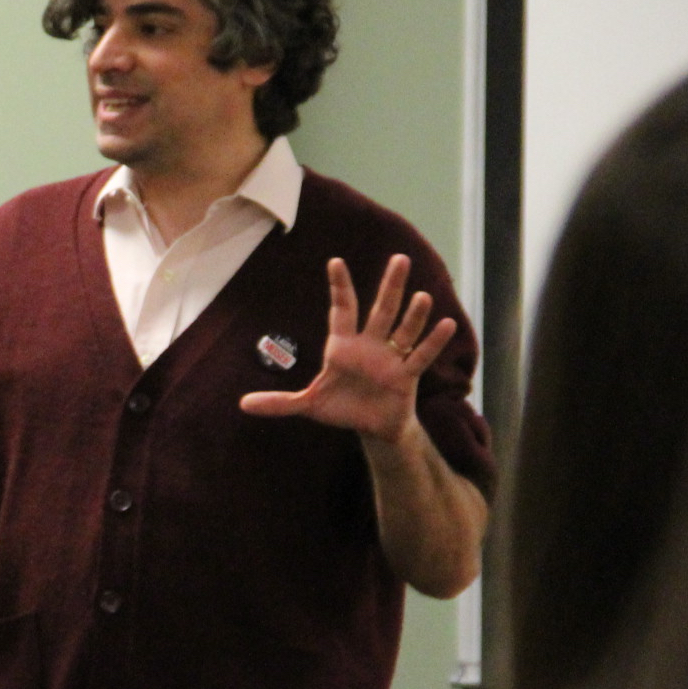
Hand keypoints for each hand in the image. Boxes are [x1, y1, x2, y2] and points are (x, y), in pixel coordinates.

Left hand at [240, 254, 457, 445]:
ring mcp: (391, 358)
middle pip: (381, 310)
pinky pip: (420, 356)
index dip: (339, 287)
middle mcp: (370, 345)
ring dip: (414, 314)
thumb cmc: (342, 408)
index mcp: (344, 346)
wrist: (372, 428)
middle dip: (390, 286)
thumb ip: (278, 403)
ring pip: (404, 330)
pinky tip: (445, 324)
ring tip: (422, 295)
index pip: (342, 309)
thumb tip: (242, 405)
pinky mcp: (406, 376)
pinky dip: (432, 342)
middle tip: (399, 259)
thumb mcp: (308, 404)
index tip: (335, 261)